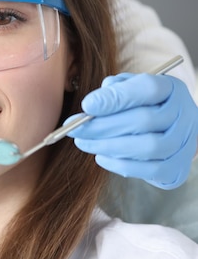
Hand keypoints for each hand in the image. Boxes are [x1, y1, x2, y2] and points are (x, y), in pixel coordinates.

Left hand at [66, 73, 197, 189]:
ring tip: (83, 142)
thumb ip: (113, 90)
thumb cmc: (142, 106)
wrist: (169, 132)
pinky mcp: (177, 169)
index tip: (86, 106)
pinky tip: (100, 156)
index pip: (147, 89)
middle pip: (143, 120)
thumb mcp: (128, 88)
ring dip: (108, 146)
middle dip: (102, 126)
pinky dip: (120, 164)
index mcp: (170, 89)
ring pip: (147, 147)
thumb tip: (92, 104)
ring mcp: (184, 143)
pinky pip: (150, 170)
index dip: (115, 98)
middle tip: (73, 129)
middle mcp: (184, 114)